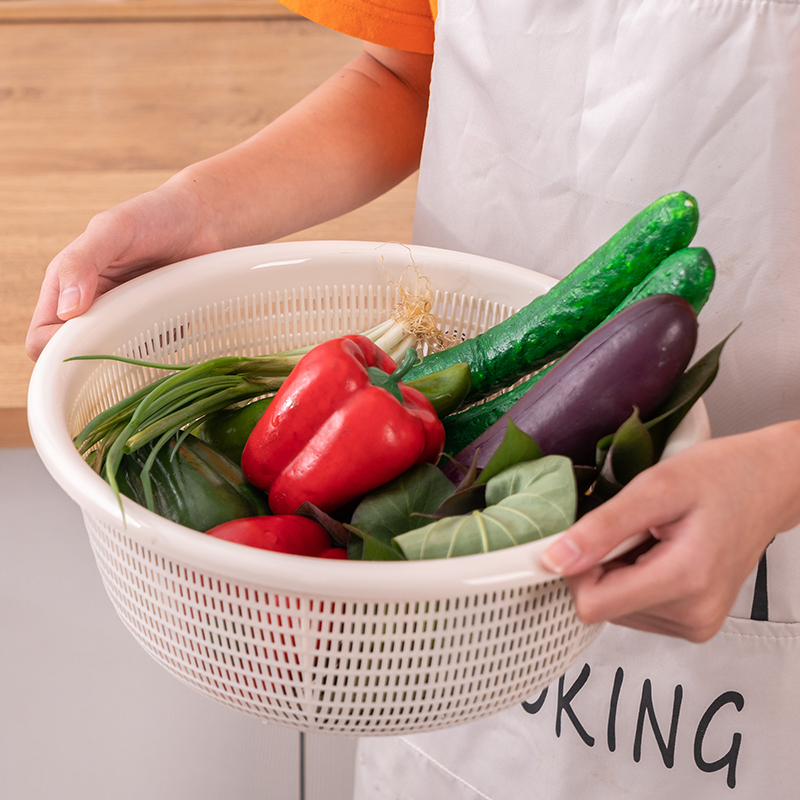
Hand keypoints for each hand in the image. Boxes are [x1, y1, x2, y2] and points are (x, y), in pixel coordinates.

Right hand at [25, 176, 216, 359]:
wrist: (203, 219)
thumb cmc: (155, 215)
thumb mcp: (114, 230)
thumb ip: (82, 262)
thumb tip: (67, 309)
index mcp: (66, 286)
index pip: (41, 337)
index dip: (56, 349)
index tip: (90, 344)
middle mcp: (90, 308)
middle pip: (74, 358)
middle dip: (94, 361)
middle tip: (129, 345)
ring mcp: (122, 320)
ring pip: (110, 362)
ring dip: (128, 361)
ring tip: (155, 339)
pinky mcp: (153, 327)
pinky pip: (146, 358)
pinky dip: (156, 357)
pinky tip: (175, 341)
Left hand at [541, 421, 799, 641]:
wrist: (769, 484)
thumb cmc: (722, 476)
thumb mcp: (656, 487)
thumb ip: (603, 527)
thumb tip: (555, 560)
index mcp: (685, 581)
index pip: (592, 605)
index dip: (576, 569)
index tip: (586, 536)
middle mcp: (694, 615)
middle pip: (603, 607)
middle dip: (603, 565)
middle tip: (636, 529)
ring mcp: (697, 623)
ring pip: (616, 609)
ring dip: (620, 571)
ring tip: (653, 537)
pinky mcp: (695, 622)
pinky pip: (637, 608)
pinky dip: (636, 578)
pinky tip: (660, 551)